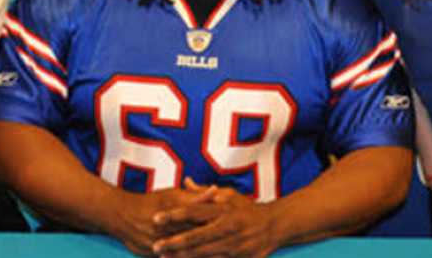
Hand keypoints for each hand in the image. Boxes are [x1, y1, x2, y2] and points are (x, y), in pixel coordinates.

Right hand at [105, 183, 219, 255]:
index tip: (231, 232)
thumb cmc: (150, 202)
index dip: (214, 225)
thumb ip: (195, 196)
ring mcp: (154, 240)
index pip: (198, 217)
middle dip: (207, 245)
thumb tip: (215, 190)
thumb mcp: (172, 195)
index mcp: (172, 208)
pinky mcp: (147, 252)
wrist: (119, 213)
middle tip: (227, 252)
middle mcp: (164, 225)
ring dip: (194, 255)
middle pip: (190, 236)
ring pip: (178, 251)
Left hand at [152, 179, 278, 257]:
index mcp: (223, 209)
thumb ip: (205, 192)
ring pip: (205, 253)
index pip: (194, 211)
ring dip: (184, 257)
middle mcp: (228, 227)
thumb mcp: (229, 195)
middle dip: (175, 242)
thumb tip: (185, 181)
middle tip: (156, 246)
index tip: (155, 218)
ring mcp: (235, 245)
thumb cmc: (247, 209)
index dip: (174, 215)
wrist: (276, 225)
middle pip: (197, 235)